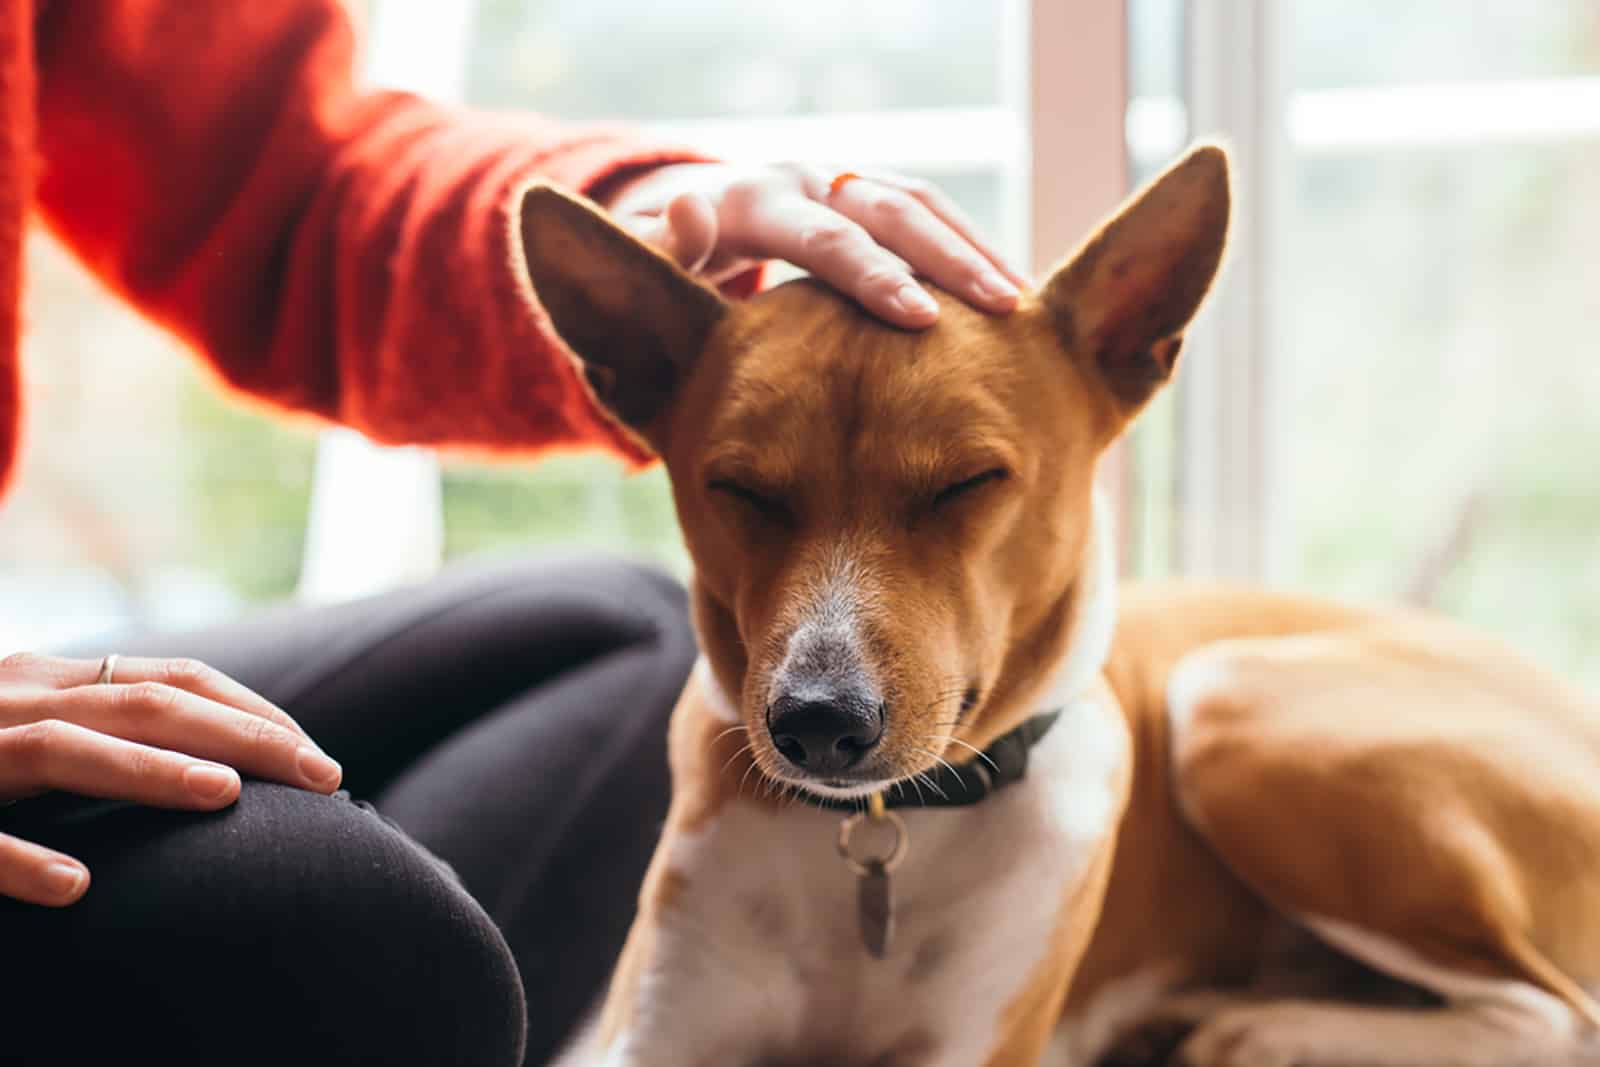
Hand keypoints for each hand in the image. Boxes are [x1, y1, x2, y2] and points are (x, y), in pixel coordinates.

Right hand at [0, 652, 340, 906]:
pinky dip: (22, 859)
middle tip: (319, 776)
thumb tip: (224, 774)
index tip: (316, 757)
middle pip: (141, 706)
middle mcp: (13, 701)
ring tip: (224, 794)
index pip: (171, 682)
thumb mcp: (34, 735)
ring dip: (147, 770)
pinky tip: (76, 886)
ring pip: (61, 748)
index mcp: (50, 684)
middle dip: (238, 736)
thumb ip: (108, 739)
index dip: (251, 713)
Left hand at [603, 162, 1027, 328]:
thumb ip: (663, 251)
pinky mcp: (874, 197)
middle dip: (950, 259)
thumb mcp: (653, 262)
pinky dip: (973, 250)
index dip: (872, 277)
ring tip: (1024, 304)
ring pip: (923, 205)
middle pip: (890, 212)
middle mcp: (810, 181)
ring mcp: (846, 183)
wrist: (695, 223)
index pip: (824, 239)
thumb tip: (688, 210)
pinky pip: (934, 216)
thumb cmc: (674, 266)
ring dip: (976, 250)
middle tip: (1004, 309)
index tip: (921, 318)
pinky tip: (1013, 297)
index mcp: (757, 203)